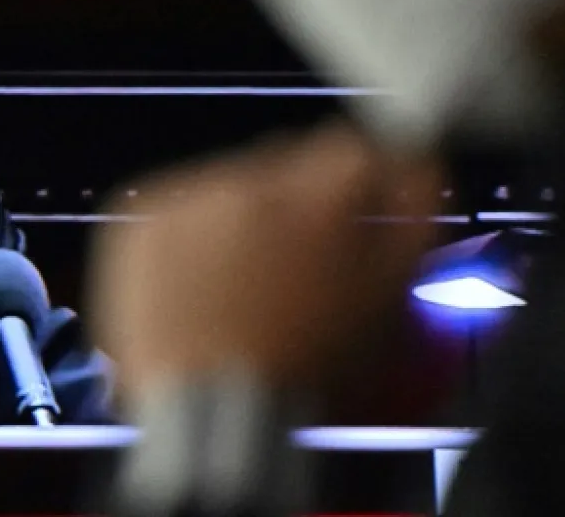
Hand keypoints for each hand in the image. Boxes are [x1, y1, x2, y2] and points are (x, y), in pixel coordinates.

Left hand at [87, 122, 442, 401]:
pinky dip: (187, 236)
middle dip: (295, 203)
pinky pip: (175, 207)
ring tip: (240, 290)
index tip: (350, 210)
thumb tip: (417, 170)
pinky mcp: (147, 220)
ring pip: (227, 184)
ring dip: (239, 219)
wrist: (215, 415)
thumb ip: (410, 221)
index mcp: (324, 197)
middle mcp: (256, 182)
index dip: (356, 185)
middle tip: (292, 267)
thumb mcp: (387, 301)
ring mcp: (193, 197)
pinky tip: (199, 288)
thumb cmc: (307, 375)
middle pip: (285, 163)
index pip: (352, 149)